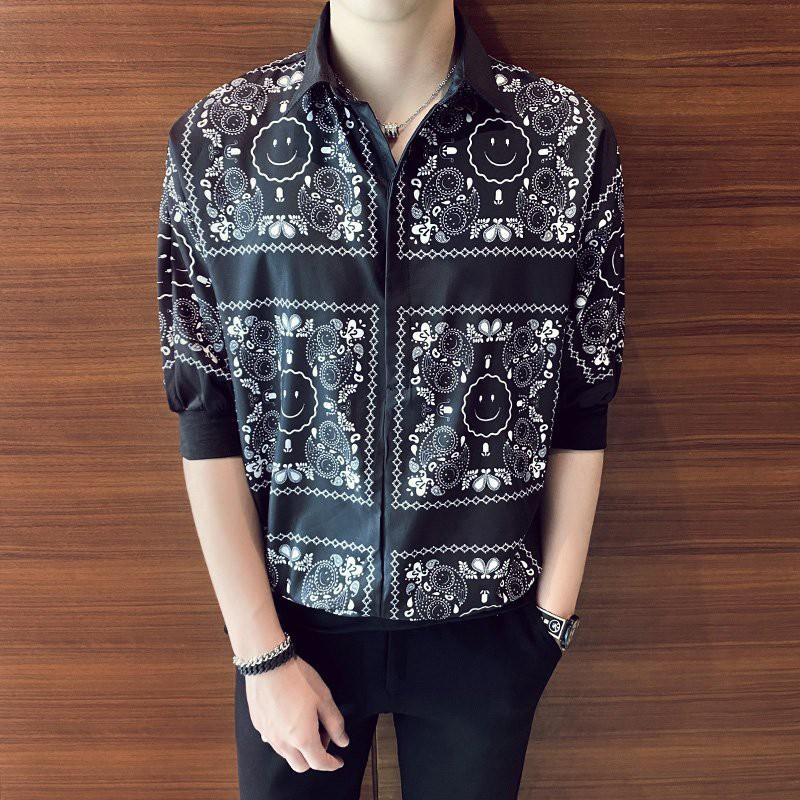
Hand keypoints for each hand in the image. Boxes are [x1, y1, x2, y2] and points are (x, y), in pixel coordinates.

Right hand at [245, 655, 349, 771]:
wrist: (268, 664)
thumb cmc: (297, 679)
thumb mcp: (324, 699)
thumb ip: (335, 723)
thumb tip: (343, 740)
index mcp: (302, 738)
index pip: (319, 763)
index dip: (332, 764)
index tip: (338, 761)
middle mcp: (283, 742)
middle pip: (301, 765)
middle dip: (315, 757)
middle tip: (323, 735)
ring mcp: (268, 735)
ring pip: (286, 755)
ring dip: (299, 749)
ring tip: (306, 723)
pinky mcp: (258, 725)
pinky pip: (273, 741)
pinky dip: (284, 738)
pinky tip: (289, 720)